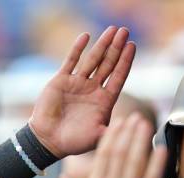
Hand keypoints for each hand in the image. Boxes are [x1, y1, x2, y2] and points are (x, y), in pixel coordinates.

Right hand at [29, 26, 134, 158]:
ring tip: (112, 29)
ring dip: (102, 45)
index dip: (125, 62)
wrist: (49, 140)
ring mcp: (78, 83)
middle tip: (125, 31)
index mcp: (104, 101)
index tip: (133, 46)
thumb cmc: (74, 142)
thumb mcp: (98, 138)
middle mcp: (93, 89)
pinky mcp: (62, 80)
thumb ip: (114, 132)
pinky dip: (78, 49)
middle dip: (117, 48)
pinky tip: (86, 36)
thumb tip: (134, 126)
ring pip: (93, 59)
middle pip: (108, 64)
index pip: (118, 77)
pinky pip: (71, 61)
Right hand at [60, 114, 166, 177]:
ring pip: (134, 163)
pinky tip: (160, 148)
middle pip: (119, 155)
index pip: (103, 156)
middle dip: (127, 133)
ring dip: (140, 142)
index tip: (119, 124)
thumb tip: (63, 176)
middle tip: (135, 117)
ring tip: (146, 125)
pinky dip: (155, 164)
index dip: (112, 137)